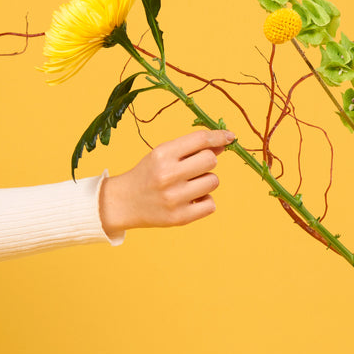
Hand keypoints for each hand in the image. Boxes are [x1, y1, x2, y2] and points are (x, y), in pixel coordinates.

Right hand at [99, 129, 234, 235]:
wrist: (124, 202)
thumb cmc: (148, 174)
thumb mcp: (163, 154)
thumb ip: (191, 148)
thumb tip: (223, 144)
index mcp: (162, 154)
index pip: (200, 139)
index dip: (219, 136)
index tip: (230, 136)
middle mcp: (168, 175)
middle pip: (210, 160)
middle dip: (207, 161)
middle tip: (194, 167)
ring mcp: (174, 198)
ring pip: (213, 181)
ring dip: (206, 181)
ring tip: (188, 185)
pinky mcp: (180, 218)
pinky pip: (211, 204)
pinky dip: (204, 201)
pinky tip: (190, 200)